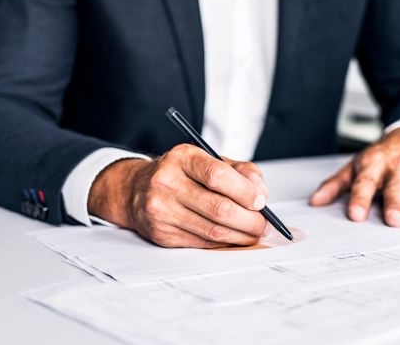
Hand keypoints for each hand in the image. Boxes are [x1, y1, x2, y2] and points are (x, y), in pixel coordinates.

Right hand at [88, 144, 268, 247]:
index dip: (245, 191)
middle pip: (218, 208)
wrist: (135, 190)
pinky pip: (202, 242)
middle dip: (249, 220)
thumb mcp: (206, 160)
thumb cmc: (179, 174)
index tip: (261, 201)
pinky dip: (224, 242)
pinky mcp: (161, 233)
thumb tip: (261, 192)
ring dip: (241, 235)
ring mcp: (162, 210)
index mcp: (182, 158)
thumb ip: (239, 170)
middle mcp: (167, 182)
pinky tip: (233, 237)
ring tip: (254, 233)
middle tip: (264, 224)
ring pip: (212, 231)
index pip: (217, 175)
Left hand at [309, 127, 399, 226]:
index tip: (356, 214)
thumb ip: (335, 185)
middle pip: (395, 187)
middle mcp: (396, 167)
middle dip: (395, 204)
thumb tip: (315, 202)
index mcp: (373, 164)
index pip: (365, 182)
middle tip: (393, 220)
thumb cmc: (380, 158)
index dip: (360, 198)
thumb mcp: (354, 167)